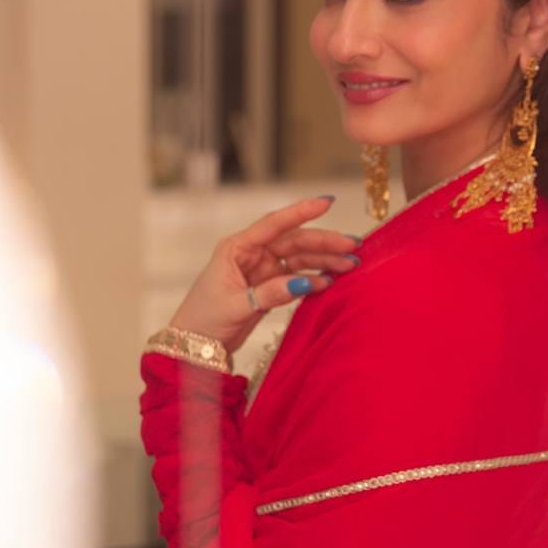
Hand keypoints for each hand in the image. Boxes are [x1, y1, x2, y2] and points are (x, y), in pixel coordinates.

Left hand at [168, 196, 360, 352]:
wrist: (195, 345)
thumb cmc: (205, 318)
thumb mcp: (238, 304)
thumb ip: (271, 292)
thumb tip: (305, 282)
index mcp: (237, 248)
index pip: (274, 224)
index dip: (301, 212)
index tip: (328, 202)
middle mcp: (252, 254)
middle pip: (294, 242)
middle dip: (323, 243)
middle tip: (352, 246)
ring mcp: (262, 270)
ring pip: (299, 259)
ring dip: (324, 262)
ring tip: (350, 265)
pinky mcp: (269, 287)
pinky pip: (296, 278)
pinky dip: (313, 280)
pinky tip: (330, 281)